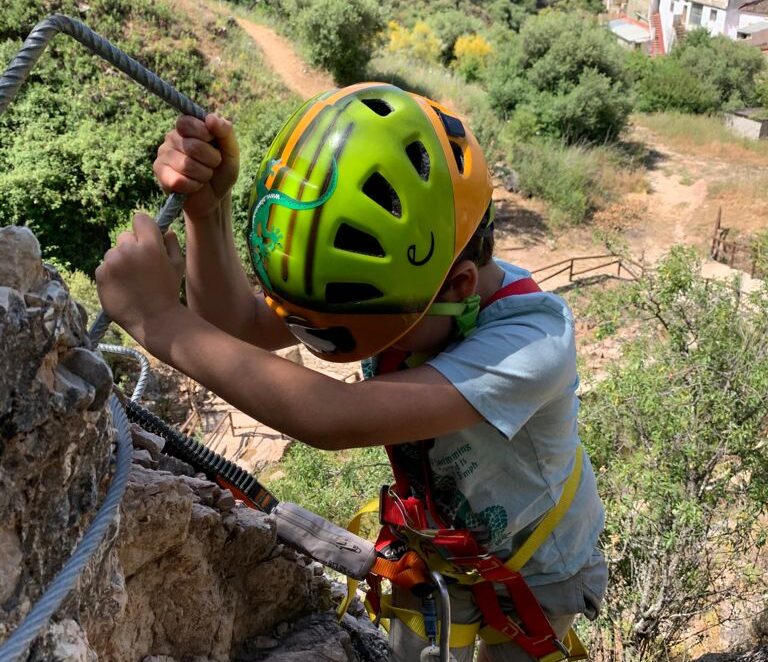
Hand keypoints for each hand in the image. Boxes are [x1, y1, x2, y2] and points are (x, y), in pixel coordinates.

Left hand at [95, 214, 185, 344]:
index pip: (140, 218)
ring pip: (113, 253)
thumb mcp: (178, 266)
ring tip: (132, 281)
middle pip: (125, 236)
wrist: (154, 320)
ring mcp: (112, 262)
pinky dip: (111, 275)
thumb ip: (171, 244)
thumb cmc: (168, 292)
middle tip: (141, 267)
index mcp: (150, 245)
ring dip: (120, 262)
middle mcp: (128, 250)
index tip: (147, 238)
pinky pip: (104, 267)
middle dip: (132, 247)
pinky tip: (123, 288)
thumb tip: (166, 230)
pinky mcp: (101, 274)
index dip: (144, 228)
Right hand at [153, 114, 239, 219]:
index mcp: (187, 127)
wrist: (215, 197)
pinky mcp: (160, 173)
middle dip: (211, 160)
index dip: (205, 135)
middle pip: (192, 146)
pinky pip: (178, 180)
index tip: (214, 144)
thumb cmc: (222, 171)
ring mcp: (163, 155)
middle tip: (212, 165)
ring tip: (204, 176)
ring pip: (186, 165)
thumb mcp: (231, 151)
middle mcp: (172, 138)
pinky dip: (193, 186)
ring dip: (203, 175)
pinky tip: (194, 185)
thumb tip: (210, 118)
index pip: (188, 123)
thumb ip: (225, 132)